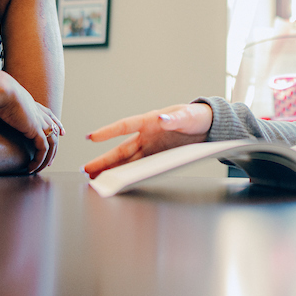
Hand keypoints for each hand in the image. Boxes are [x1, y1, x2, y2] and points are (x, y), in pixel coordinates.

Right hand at [0, 73, 64, 172]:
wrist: (1, 91)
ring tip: (39, 168)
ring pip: (52, 143)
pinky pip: (43, 149)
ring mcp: (40, 121)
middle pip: (54, 130)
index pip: (50, 115)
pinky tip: (32, 167)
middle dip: (54, 146)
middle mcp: (39, 113)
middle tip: (50, 160)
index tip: (62, 132)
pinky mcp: (37, 130)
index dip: (57, 124)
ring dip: (47, 158)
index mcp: (33, 104)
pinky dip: (39, 160)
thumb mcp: (0, 103)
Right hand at [83, 103, 212, 178]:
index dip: (108, 132)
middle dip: (104, 159)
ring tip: (95, 177)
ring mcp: (150, 146)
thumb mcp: (189, 116)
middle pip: (121, 149)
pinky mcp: (157, 155)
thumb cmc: (197, 116)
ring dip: (112, 168)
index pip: (125, 126)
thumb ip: (176, 119)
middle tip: (87, 169)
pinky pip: (139, 165)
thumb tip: (162, 118)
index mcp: (151, 120)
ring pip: (127, 159)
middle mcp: (146, 134)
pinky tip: (118, 179)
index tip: (91, 137)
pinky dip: (128, 172)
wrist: (208, 125)